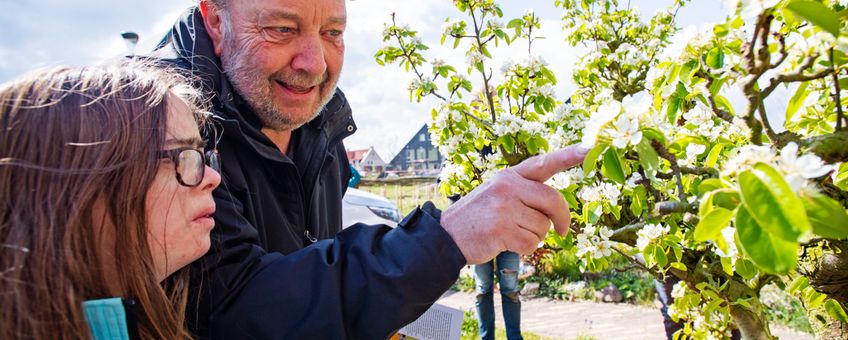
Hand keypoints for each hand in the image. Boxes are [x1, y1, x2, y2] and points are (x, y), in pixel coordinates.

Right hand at [440, 144, 588, 263]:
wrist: (445, 236)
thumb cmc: (478, 217)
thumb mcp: (497, 194)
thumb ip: (525, 194)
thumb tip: (557, 213)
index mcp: (509, 176)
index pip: (543, 163)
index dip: (567, 156)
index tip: (589, 148)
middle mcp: (507, 186)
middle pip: (552, 200)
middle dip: (562, 219)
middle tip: (563, 231)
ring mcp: (503, 207)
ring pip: (543, 227)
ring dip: (535, 237)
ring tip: (512, 234)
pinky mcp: (501, 229)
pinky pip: (531, 243)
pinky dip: (524, 249)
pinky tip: (505, 244)